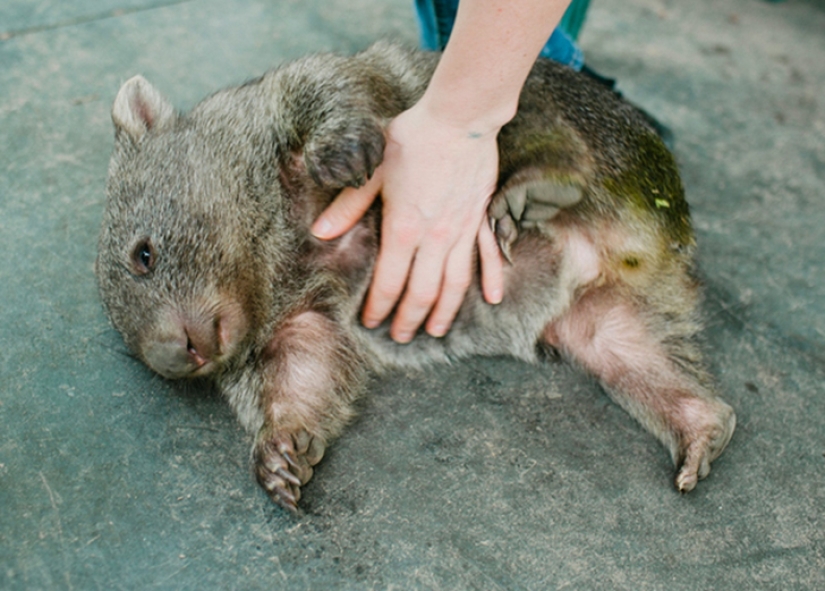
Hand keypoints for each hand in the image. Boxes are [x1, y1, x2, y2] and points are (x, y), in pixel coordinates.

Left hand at [312, 101, 503, 342]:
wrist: (459, 118)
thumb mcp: (372, 170)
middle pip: (422, 293)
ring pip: (454, 284)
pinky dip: (492, 279)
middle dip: (409, 319)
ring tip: (435, 331)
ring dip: (444, 311)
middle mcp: (434, 238)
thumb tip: (320, 232)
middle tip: (400, 336)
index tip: (371, 322)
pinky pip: (488, 257)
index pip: (389, 281)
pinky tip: (492, 299)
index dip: (378, 306)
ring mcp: (462, 231)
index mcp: (403, 228)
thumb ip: (349, 205)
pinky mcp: (480, 220)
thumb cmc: (412, 139)